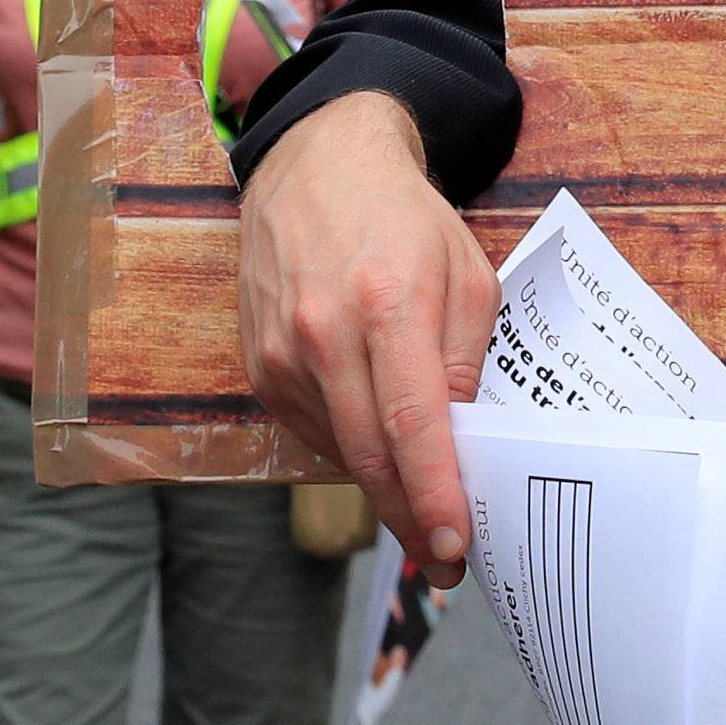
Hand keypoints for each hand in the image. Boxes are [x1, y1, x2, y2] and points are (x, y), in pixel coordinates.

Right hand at [236, 91, 499, 586]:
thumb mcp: (465, 269)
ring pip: (339, 451)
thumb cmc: (404, 216)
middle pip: (369, 454)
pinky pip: (312, 431)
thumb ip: (467, 353)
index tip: (454, 544)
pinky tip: (377, 444)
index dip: (433, 491)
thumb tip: (462, 435)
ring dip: (382, 487)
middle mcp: (323, 331)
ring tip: (422, 504)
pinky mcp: (259, 366)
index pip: (412, 420)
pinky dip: (349, 448)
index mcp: (387, 301)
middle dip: (411, 516)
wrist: (318, 165)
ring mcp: (282, 352)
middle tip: (447, 560)